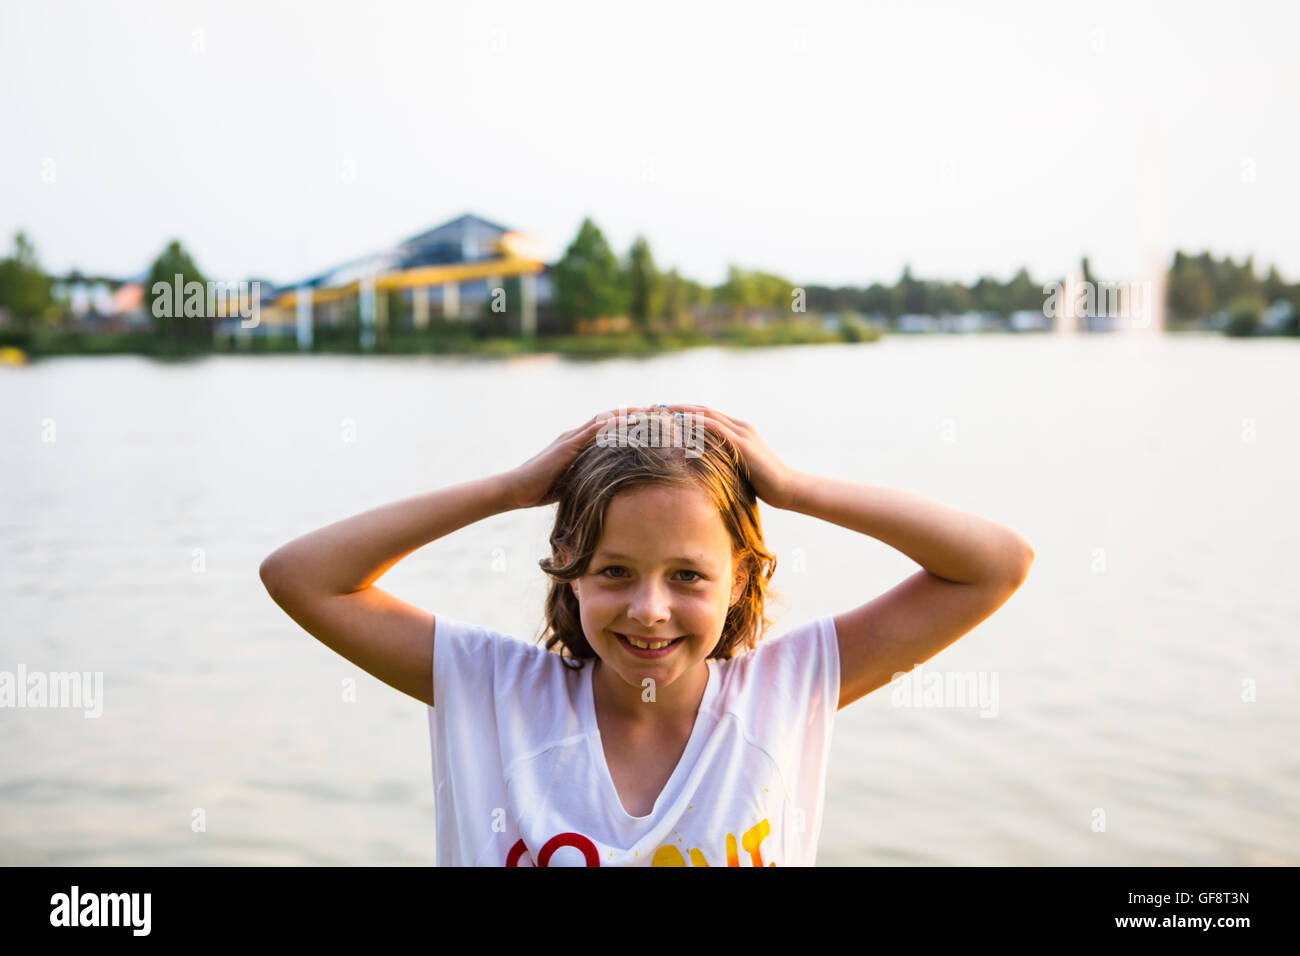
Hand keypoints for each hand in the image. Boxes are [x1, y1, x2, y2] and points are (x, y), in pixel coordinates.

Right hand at [504, 408, 641, 508]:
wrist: (516, 489)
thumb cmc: (541, 490)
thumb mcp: (573, 483)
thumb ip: (588, 478)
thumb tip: (608, 487)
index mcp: (578, 443)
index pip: (608, 428)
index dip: (629, 422)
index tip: (651, 422)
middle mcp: (575, 436)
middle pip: (610, 418)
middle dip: (634, 414)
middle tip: (658, 410)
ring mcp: (571, 439)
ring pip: (604, 420)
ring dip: (627, 415)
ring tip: (650, 411)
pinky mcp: (566, 447)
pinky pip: (592, 432)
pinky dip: (610, 425)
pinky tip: (626, 420)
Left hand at [665, 404, 803, 509]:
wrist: (787, 488)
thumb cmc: (763, 484)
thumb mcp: (736, 469)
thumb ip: (721, 462)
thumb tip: (699, 470)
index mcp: (736, 431)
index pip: (704, 415)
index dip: (681, 412)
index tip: (658, 414)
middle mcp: (738, 426)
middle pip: (701, 410)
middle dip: (675, 408)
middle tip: (651, 408)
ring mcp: (741, 433)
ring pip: (706, 415)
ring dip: (681, 411)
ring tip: (659, 411)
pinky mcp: (743, 444)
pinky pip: (716, 428)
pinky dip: (696, 423)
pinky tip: (679, 422)